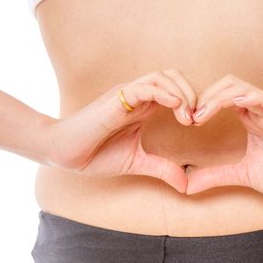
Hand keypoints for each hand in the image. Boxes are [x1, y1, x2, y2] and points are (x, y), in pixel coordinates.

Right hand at [47, 69, 196, 192]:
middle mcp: (137, 96)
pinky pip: (144, 87)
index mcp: (143, 107)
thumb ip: (162, 169)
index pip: (175, 90)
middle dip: (192, 93)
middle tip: (197, 118)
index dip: (191, 102)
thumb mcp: (137, 162)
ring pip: (161, 77)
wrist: (65, 153)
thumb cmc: (96, 154)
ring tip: (188, 116)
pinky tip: (176, 106)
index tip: (197, 124)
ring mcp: (126, 95)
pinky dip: (163, 92)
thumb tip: (186, 185)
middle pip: (172, 76)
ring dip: (181, 92)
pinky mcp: (116, 99)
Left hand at [186, 74, 262, 199]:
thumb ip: (215, 176)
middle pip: (227, 85)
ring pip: (243, 88)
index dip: (201, 104)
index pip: (220, 97)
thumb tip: (186, 185)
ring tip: (202, 114)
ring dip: (218, 97)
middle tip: (189, 117)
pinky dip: (252, 97)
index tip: (186, 122)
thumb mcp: (242, 175)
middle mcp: (259, 110)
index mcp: (249, 119)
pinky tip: (236, 104)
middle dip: (205, 96)